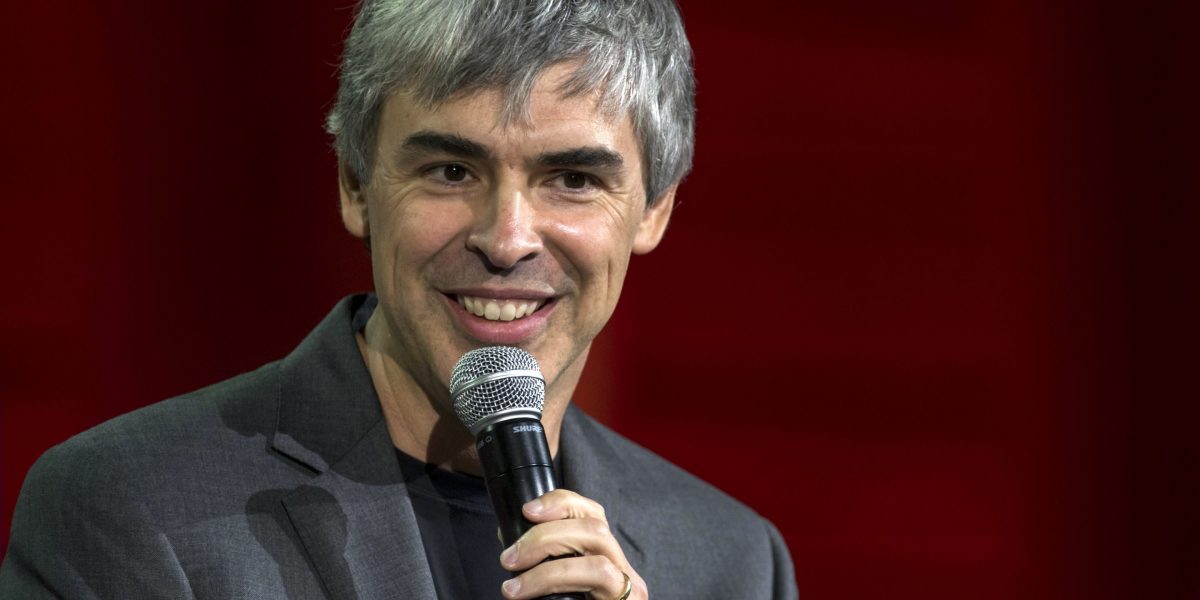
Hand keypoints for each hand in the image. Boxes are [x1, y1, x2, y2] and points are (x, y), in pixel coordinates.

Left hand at [499, 489, 645, 598]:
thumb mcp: (558, 593)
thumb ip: (544, 570)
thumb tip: (510, 548)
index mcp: (606, 561)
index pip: (592, 513)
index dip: (560, 502)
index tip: (527, 510)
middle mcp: (623, 570)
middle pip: (593, 524)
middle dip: (545, 531)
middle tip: (508, 558)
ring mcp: (629, 588)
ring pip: (597, 543)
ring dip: (547, 552)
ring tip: (513, 578)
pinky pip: (597, 574)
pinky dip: (555, 576)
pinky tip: (526, 591)